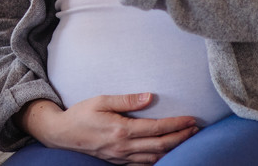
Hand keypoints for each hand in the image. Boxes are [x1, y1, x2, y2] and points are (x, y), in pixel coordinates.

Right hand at [23, 95, 197, 163]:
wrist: (62, 134)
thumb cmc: (81, 114)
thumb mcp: (101, 100)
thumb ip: (127, 99)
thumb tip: (150, 97)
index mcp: (121, 130)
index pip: (156, 128)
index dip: (176, 125)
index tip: (191, 119)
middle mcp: (123, 147)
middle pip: (161, 145)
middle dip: (181, 138)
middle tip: (196, 129)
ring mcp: (121, 157)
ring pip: (155, 158)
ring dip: (174, 149)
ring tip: (186, 139)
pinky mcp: (118, 161)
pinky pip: (144, 164)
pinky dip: (159, 160)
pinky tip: (166, 153)